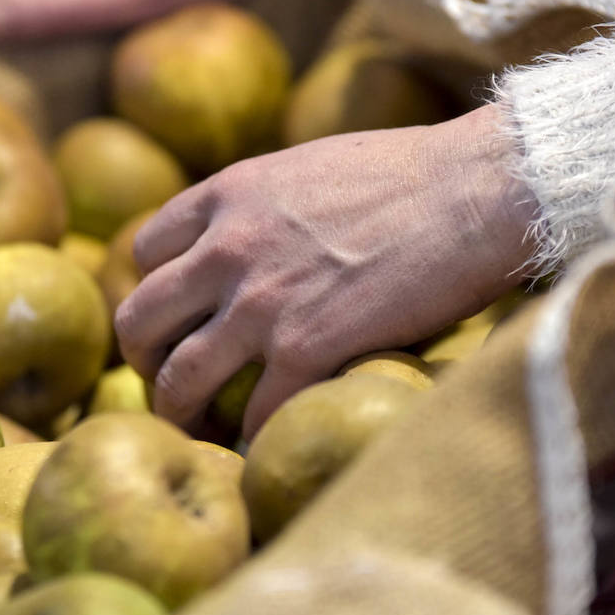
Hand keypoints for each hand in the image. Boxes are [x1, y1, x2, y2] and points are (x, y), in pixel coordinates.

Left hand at [114, 105, 538, 439]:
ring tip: (198, 430)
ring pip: (179, 378)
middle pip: (139, 319)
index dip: (155, 289)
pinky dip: (253, 440)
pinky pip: (255, 415)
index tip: (176, 316)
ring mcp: (262, 304)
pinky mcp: (307, 350)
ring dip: (180, 411)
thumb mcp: (311, 165)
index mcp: (228, 195)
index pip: (146, 251)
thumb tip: (269, 233)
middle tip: (168, 380)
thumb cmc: (414, 172)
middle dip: (144, 358)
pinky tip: (264, 449)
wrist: (475, 190)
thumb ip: (269, 202)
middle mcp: (227, 249)